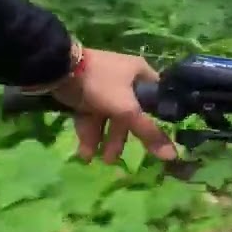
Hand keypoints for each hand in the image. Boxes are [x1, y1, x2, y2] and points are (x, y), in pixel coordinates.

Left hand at [51, 49, 177, 162]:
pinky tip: (85, 154)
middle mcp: (125, 80)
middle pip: (132, 114)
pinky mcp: (85, 96)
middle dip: (123, 138)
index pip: (158, 99)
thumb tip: (173, 156)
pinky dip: (90, 135)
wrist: (58, 70)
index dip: (159, 119)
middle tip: (118, 157)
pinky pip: (93, 118)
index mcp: (141, 74)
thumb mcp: (127, 109)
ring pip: (110, 119)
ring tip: (102, 161)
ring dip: (106, 141)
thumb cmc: (101, 84)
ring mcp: (104, 89)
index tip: (158, 141)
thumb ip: (148, 133)